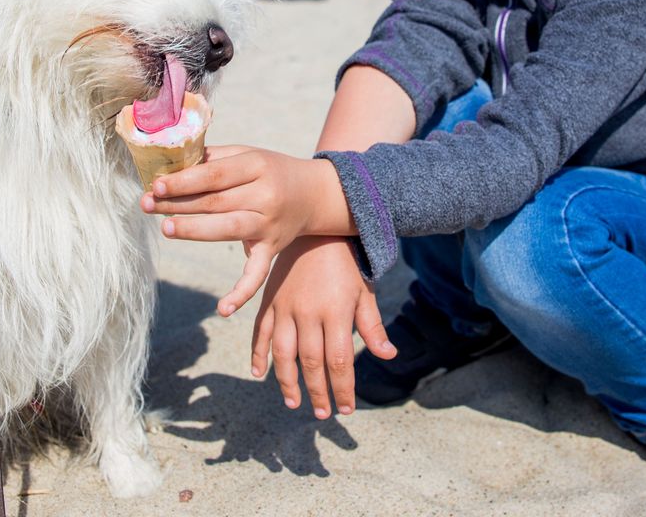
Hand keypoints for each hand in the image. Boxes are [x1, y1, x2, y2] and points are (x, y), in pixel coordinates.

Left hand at [142, 146, 349, 315]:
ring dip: (195, 231)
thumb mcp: (247, 154)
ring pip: (229, 230)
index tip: (156, 184)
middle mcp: (265, 196)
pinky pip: (258, 275)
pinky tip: (222, 309)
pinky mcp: (273, 250)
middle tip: (147, 204)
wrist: (315, 194)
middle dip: (178, 204)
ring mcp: (269, 225)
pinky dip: (242, 293)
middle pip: (216, 202)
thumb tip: (170, 163)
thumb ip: (213, 158)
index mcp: (257, 166)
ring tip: (166, 228)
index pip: (214, 174)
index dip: (184, 180)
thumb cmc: (270, 170)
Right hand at [252, 236, 394, 416]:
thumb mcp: (364, 293)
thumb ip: (373, 327)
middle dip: (318, 392)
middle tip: (323, 413)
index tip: (346, 409)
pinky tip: (258, 374)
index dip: (343, 389)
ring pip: (282, 353)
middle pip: (312, 362)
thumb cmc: (346, 266)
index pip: (339, 362)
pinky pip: (259, 332)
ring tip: (293, 402)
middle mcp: (307, 313)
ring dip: (287, 381)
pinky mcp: (269, 301)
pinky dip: (257, 353)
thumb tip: (388, 356)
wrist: (316, 232)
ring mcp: (285, 307)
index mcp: (335, 312)